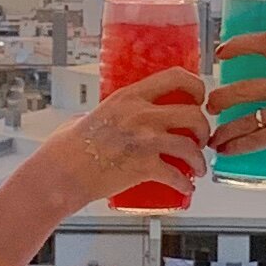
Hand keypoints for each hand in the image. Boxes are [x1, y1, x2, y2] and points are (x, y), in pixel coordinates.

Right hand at [46, 68, 210, 210]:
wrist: (61, 174)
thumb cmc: (68, 147)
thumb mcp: (91, 115)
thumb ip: (110, 114)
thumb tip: (117, 116)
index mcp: (129, 96)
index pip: (176, 77)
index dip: (196, 86)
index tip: (198, 98)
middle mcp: (141, 114)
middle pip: (193, 114)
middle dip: (203, 127)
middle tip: (200, 137)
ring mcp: (145, 141)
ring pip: (190, 145)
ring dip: (199, 159)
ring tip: (197, 167)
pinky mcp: (144, 167)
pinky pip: (176, 176)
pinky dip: (185, 185)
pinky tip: (186, 188)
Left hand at [206, 36, 265, 208]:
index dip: (239, 44)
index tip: (221, 51)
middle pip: (244, 86)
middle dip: (221, 98)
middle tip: (211, 106)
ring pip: (243, 117)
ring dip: (224, 130)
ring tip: (215, 138)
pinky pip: (250, 139)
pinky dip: (234, 147)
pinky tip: (227, 151)